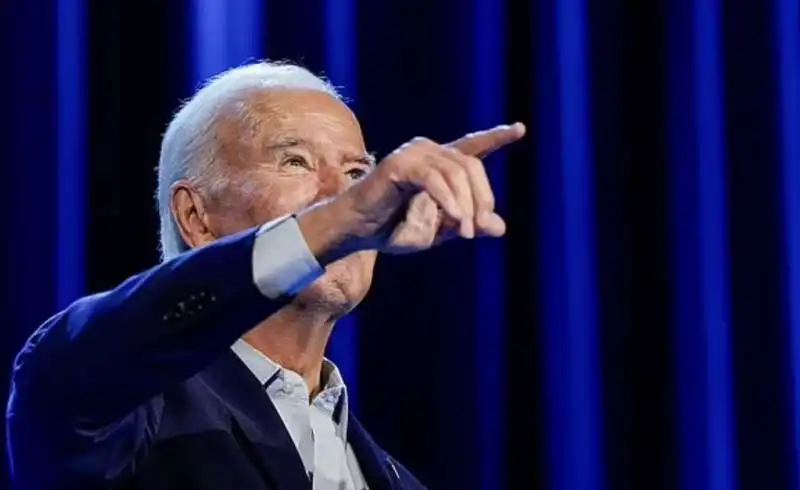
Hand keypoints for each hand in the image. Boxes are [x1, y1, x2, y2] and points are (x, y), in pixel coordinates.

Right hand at [386, 123, 524, 251]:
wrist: (359, 233)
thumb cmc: (394, 229)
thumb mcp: (439, 230)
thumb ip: (467, 224)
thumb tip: (500, 227)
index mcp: (439, 164)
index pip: (472, 147)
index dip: (496, 137)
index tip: (519, 129)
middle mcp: (428, 151)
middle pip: (471, 166)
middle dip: (482, 198)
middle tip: (479, 228)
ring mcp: (413, 154)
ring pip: (456, 172)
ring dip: (466, 205)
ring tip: (465, 231)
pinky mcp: (399, 165)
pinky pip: (434, 179)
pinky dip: (448, 199)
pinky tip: (455, 218)